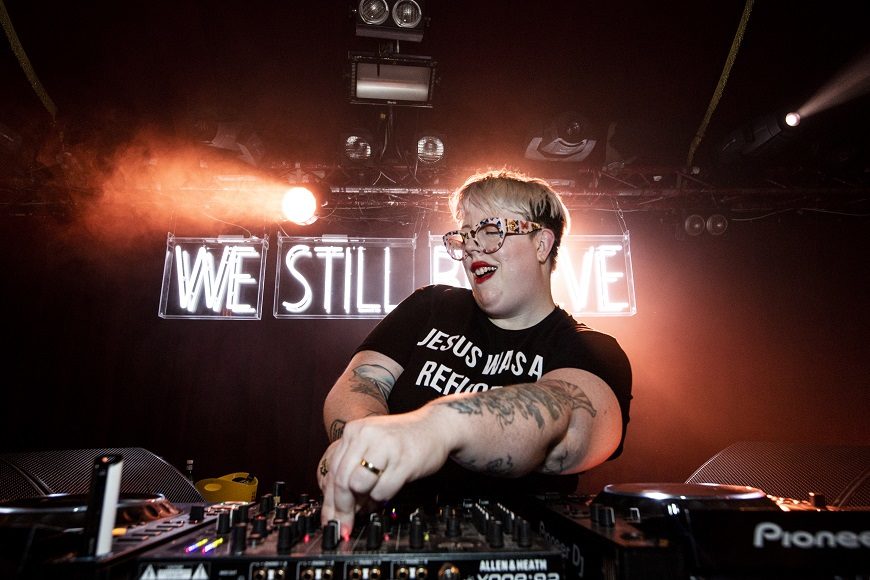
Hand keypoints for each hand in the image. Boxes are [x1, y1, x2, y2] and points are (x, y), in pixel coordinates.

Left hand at [318, 408, 452, 537]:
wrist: (435, 426)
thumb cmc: (401, 441)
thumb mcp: (371, 446)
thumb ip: (352, 469)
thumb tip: (337, 506)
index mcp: (353, 431)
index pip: (332, 471)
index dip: (329, 502)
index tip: (330, 521)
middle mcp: (366, 435)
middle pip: (341, 481)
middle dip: (342, 509)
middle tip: (345, 526)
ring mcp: (385, 447)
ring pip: (358, 485)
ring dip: (364, 499)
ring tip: (374, 495)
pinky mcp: (404, 460)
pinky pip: (383, 490)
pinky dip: (383, 496)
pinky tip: (390, 487)